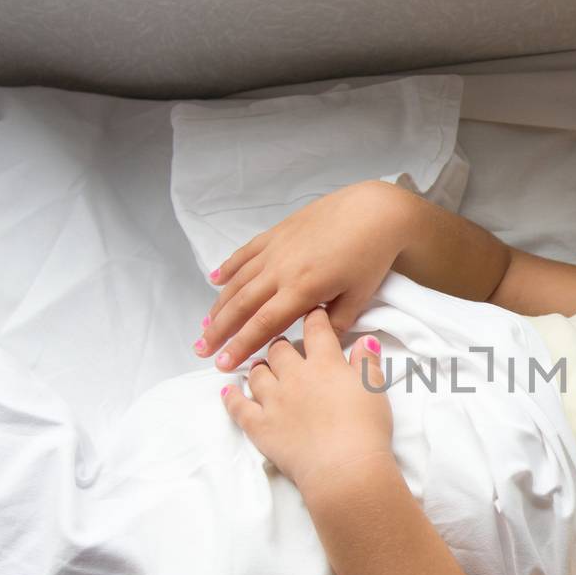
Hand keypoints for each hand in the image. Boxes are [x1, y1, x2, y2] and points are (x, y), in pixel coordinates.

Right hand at [198, 181, 408, 370]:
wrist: (373, 210)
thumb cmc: (370, 254)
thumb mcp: (358, 296)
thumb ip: (335, 324)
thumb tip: (317, 345)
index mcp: (303, 289)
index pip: (263, 325)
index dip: (241, 346)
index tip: (223, 363)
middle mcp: (282, 269)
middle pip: (242, 305)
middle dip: (220, 331)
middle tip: (202, 350)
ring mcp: (276, 249)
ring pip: (238, 281)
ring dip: (219, 304)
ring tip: (205, 325)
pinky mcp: (277, 233)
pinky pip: (246, 252)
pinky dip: (228, 267)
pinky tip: (215, 280)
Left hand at [221, 307, 393, 494]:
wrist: (344, 468)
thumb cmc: (366, 430)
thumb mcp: (375, 390)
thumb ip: (367, 362)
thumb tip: (366, 340)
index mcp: (325, 364)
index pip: (316, 330)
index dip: (314, 319)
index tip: (312, 315)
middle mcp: (295, 376)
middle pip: (280, 349)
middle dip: (281, 345)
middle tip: (285, 348)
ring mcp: (273, 400)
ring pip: (257, 373)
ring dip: (259, 368)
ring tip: (262, 368)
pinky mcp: (259, 426)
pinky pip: (238, 406)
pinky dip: (231, 397)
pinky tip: (228, 391)